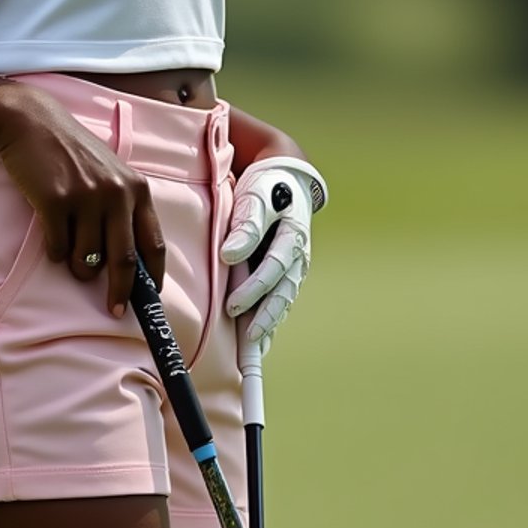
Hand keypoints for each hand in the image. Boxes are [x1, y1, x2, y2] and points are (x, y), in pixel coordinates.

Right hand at [0, 81, 165, 318]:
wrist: (33, 122)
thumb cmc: (73, 152)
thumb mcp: (111, 174)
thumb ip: (124, 210)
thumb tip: (130, 266)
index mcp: (136, 188)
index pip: (154, 244)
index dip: (152, 279)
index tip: (148, 301)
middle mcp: (116, 194)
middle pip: (125, 261)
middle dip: (120, 292)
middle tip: (114, 309)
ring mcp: (85, 197)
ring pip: (86, 260)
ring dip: (78, 268)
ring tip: (70, 252)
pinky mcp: (54, 202)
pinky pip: (57, 249)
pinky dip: (54, 252)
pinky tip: (51, 233)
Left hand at [221, 156, 328, 351]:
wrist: (283, 177)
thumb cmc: (266, 186)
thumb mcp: (257, 196)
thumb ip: (247, 224)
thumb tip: (230, 255)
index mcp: (293, 235)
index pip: (274, 268)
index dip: (254, 288)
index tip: (232, 306)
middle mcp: (297, 256)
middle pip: (283, 292)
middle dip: (265, 317)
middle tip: (247, 339)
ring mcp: (293, 266)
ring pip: (282, 300)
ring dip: (269, 324)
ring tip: (252, 349)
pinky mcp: (285, 271)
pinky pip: (279, 300)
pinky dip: (270, 321)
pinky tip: (259, 342)